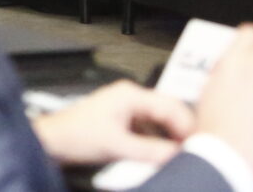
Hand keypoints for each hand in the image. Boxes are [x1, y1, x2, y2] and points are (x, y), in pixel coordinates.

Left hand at [33, 80, 192, 167]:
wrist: (53, 141)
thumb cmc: (75, 136)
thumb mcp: (117, 146)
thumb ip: (151, 151)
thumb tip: (178, 155)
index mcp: (130, 95)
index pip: (171, 106)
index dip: (188, 127)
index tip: (198, 146)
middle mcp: (131, 97)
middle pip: (169, 112)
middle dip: (182, 132)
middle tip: (194, 152)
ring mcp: (128, 109)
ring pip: (162, 122)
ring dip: (171, 138)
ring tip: (180, 156)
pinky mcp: (125, 122)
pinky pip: (151, 130)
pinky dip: (160, 142)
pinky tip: (164, 155)